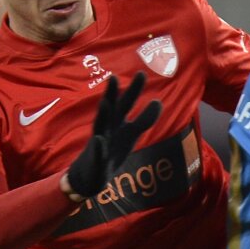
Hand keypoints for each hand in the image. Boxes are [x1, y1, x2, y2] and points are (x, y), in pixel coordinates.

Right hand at [63, 72, 161, 200]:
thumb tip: (158, 101)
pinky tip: (99, 140)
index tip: (141, 73)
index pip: (126, 103)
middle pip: (110, 110)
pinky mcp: (97, 160)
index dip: (133, 90)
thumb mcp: (131, 134)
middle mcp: (107, 128)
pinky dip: (98, 147)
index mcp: (117, 122)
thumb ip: (144, 119)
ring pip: (100, 127)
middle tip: (113, 77)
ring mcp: (100, 143)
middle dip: (112, 95)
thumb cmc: (112, 149)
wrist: (91, 174)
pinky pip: (97, 153)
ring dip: (102, 116)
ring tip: (104, 104)